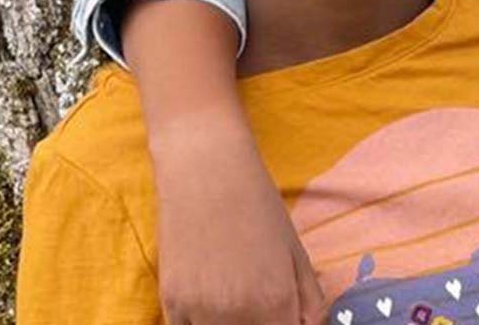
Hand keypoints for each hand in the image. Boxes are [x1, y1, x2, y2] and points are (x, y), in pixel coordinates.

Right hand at [151, 119, 324, 324]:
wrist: (205, 169)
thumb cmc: (258, 204)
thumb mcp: (297, 252)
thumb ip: (310, 301)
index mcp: (276, 302)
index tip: (285, 317)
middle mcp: (236, 314)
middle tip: (264, 308)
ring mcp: (198, 311)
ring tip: (237, 302)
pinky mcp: (169, 303)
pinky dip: (201, 324)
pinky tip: (211, 304)